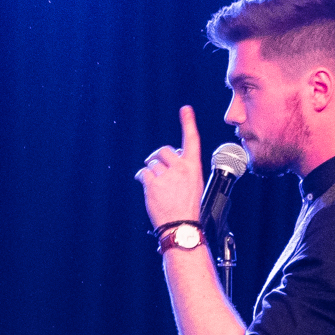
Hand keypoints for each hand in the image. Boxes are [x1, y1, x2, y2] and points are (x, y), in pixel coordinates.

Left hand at [136, 105, 205, 235]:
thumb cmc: (187, 208)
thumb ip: (183, 169)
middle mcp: (180, 168)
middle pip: (163, 151)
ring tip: (156, 186)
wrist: (181, 226)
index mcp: (193, 167)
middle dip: (157, 158)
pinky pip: (143, 173)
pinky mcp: (153, 184)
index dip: (188, 123)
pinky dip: (142, 178)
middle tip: (156, 167)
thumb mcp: (193, 184)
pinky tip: (147, 186)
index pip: (192, 140)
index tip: (185, 109)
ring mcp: (166, 175)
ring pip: (152, 164)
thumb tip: (169, 159)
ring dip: (151, 172)